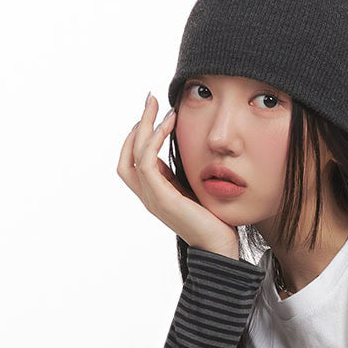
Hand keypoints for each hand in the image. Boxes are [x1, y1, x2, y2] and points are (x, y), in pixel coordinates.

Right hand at [117, 93, 240, 257]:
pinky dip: (153, 141)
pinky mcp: (162, 199)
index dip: (139, 134)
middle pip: (126, 154)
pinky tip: (169, 126)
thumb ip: (183, 173)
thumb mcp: (194, 188)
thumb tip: (185, 146)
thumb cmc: (214, 219)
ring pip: (134, 155)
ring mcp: (153, 199)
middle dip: (138, 124)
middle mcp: (149, 196)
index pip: (133, 159)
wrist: (221, 247)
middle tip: (151, 99)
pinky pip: (147, 163)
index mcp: (155, 193)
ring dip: (145, 127)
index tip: (156, 112)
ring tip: (161, 107)